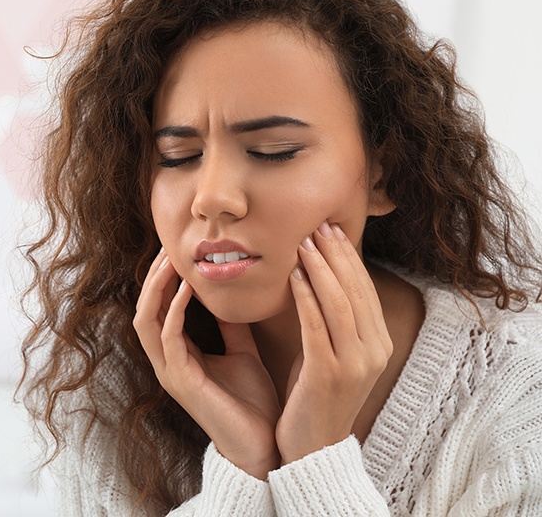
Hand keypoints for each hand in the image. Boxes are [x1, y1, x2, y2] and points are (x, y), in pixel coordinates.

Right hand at [133, 249, 280, 479]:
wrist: (263, 444)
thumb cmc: (251, 400)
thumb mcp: (242, 351)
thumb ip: (231, 326)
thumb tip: (231, 295)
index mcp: (180, 354)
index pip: (159, 309)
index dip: (164, 280)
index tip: (177, 251)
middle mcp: (168, 362)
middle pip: (145, 310)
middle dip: (154, 277)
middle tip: (168, 247)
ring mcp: (171, 372)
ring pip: (147, 321)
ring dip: (157, 288)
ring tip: (171, 260)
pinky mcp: (181, 382)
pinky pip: (169, 337)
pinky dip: (175, 309)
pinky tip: (189, 288)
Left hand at [275, 222, 392, 464]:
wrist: (313, 447)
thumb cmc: (318, 392)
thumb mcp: (335, 352)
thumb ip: (335, 319)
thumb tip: (320, 274)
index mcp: (379, 343)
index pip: (364, 289)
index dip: (348, 257)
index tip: (331, 231)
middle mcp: (374, 351)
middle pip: (355, 290)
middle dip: (336, 255)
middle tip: (317, 226)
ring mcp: (355, 364)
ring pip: (339, 303)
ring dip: (321, 269)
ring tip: (303, 243)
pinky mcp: (329, 374)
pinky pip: (317, 326)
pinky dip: (306, 298)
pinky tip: (294, 277)